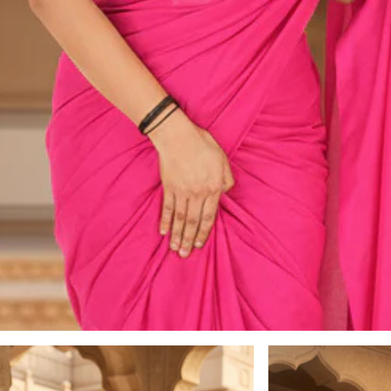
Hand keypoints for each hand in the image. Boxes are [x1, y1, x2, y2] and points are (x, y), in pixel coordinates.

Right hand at [149, 111, 233, 257]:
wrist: (178, 136)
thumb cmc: (202, 145)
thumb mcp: (223, 159)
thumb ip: (226, 179)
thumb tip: (225, 193)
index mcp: (212, 188)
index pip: (209, 216)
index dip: (204, 232)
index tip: (200, 245)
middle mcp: (197, 193)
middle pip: (193, 222)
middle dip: (189, 240)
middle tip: (185, 255)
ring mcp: (181, 191)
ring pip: (180, 218)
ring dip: (177, 235)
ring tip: (174, 249)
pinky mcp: (169, 187)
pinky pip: (167, 207)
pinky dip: (165, 220)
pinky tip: (163, 231)